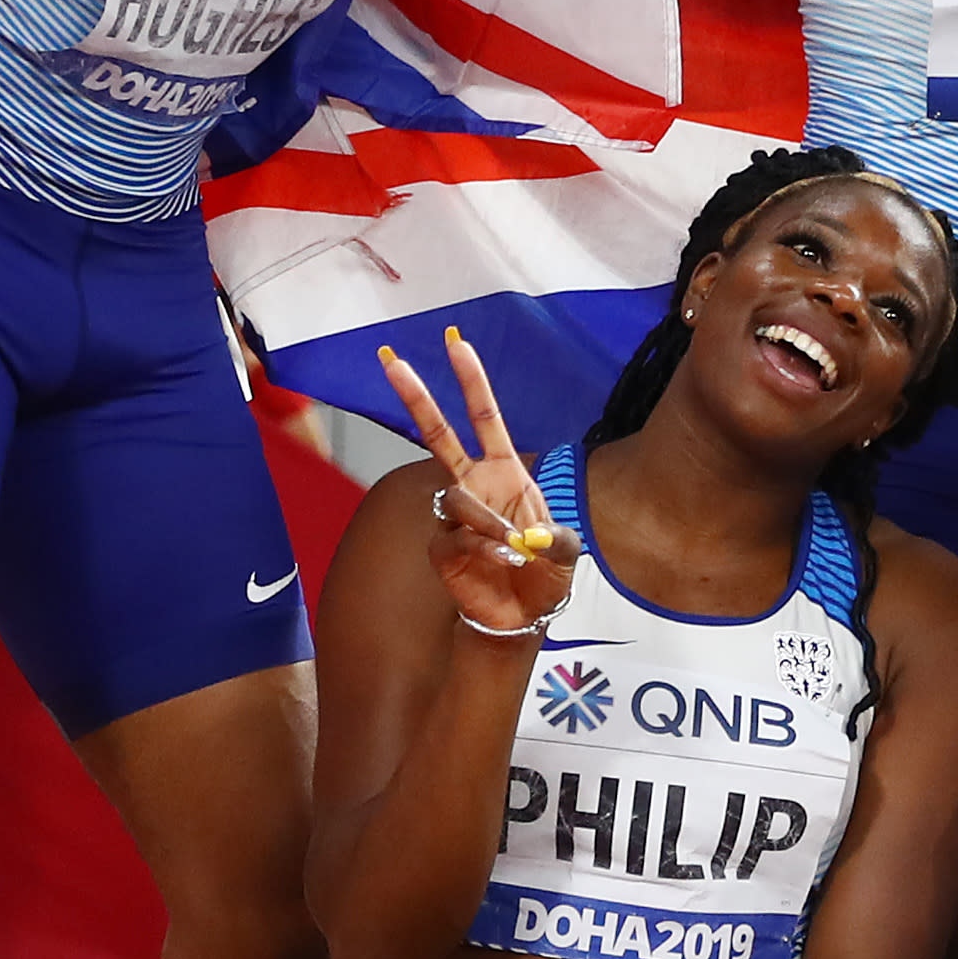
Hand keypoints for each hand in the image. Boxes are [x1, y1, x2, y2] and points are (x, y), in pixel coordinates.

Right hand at [375, 324, 574, 637]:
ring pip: (457, 500)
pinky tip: (502, 562)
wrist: (523, 615)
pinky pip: (454, 539)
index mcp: (505, 472)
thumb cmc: (544, 575)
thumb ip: (555, 541)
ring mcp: (455, 516)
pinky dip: (482, 550)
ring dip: (488, 524)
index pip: (484, 418)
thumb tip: (526, 538)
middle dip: (417, 398)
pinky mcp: (442, 547)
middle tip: (391, 360)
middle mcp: (474, 486)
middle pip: (438, 435)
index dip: (471, 382)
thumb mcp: (566, 551)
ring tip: (514, 550)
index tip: (456, 343)